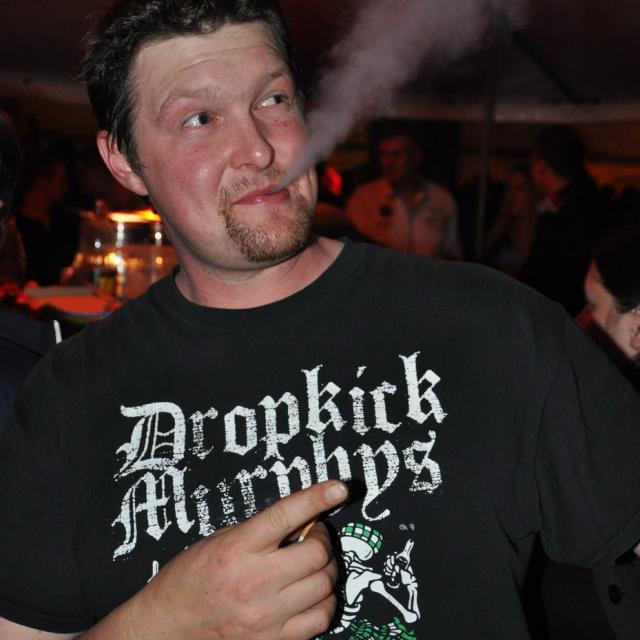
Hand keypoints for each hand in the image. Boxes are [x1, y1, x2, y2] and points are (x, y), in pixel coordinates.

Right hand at [121, 480, 347, 639]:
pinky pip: (320, 618)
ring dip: (325, 569)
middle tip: (313, 535)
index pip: (286, 515)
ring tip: (311, 564)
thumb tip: (301, 520)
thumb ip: (260, 530)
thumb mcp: (219, 539)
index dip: (316, 498)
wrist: (167, 626)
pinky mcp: (273, 639)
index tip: (338, 488)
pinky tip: (312, 592)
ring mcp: (266, 615)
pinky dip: (324, 601)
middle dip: (322, 538)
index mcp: (237, 549)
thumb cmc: (189, 578)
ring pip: (324, 585)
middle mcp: (254, 581)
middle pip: (315, 553)